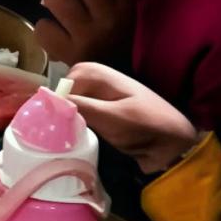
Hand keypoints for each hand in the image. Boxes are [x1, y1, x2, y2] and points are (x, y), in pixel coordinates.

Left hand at [36, 0, 135, 66]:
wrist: (107, 77)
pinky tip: (52, 32)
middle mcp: (112, 16)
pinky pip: (43, 27)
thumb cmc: (108, 35)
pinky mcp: (70, 52)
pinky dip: (42, 27)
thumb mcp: (117, 8)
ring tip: (52, 4)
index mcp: (126, 1)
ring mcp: (90, 35)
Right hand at [67, 63, 199, 173]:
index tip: (54, 121)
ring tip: (66, 134)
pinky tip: (77, 135)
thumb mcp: (110, 117)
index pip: (65, 81)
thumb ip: (79, 106)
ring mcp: (104, 97)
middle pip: (67, 91)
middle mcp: (101, 81)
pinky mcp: (107, 113)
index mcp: (102, 74)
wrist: (175, 145)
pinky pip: (82, 113)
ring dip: (68, 117)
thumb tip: (45, 99)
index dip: (57, 100)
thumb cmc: (145, 127)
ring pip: (73, 102)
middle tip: (61, 128)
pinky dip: (77, 123)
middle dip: (61, 108)